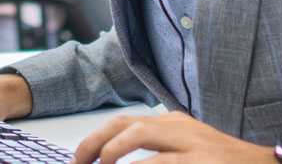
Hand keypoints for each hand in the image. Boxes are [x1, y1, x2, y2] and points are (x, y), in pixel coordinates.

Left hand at [72, 112, 274, 163]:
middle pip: (127, 124)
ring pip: (141, 133)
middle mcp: (180, 127)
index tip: (79, 158)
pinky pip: (164, 162)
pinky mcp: (203, 161)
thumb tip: (116, 162)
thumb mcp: (189, 153)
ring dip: (114, 150)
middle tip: (78, 163)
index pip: (126, 122)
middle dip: (96, 142)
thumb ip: (158, 155)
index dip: (97, 138)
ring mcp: (193, 143)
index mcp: (174, 123)